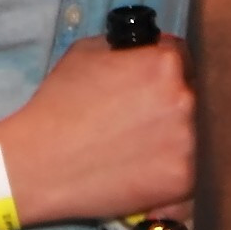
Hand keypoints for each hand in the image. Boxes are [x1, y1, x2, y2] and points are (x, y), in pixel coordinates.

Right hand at [0, 35, 194, 225]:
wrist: (42, 161)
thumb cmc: (59, 104)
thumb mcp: (86, 52)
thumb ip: (125, 48)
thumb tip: (144, 51)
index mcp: (163, 65)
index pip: (181, 56)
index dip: (162, 67)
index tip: (150, 82)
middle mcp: (184, 100)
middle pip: (188, 94)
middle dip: (167, 102)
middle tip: (137, 117)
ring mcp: (187, 143)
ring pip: (188, 134)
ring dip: (170, 137)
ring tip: (134, 147)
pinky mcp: (182, 181)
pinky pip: (184, 171)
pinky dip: (165, 172)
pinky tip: (138, 170)